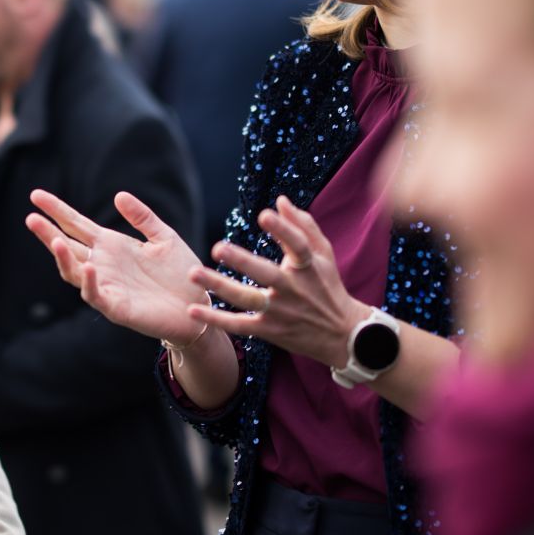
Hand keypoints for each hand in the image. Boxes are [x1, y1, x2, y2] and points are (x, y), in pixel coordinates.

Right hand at [25, 188, 205, 346]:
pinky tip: (87, 267)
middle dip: (48, 233)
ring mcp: (107, 286)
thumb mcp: (164, 238)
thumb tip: (118, 195)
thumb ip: (143, 217)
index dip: (56, 210)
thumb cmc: (181, 274)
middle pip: (67, 246)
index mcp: (111, 245)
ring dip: (63, 258)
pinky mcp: (116, 307)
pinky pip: (96, 295)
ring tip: (54, 241)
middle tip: (30, 217)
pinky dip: (89, 283)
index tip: (36, 195)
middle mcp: (103, 265)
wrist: (198, 307)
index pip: (76, 225)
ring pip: (74, 272)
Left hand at [186, 195, 364, 368]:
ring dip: (219, 286)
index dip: (283, 230)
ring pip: (246, 298)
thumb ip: (303, 225)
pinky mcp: (268, 330)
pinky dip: (216, 319)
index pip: (297, 246)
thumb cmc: (328, 286)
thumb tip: (280, 200)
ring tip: (193, 274)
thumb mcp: (324, 254)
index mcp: (307, 266)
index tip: (264, 214)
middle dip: (242, 261)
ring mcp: (279, 311)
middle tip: (217, 248)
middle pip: (265, 273)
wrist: (341, 334)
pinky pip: (239, 325)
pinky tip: (192, 310)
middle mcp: (293, 289)